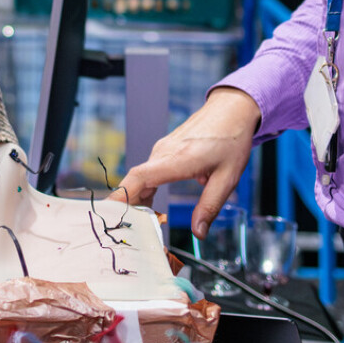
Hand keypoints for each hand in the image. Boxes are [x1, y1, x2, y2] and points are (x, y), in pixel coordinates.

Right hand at [115, 86, 260, 234]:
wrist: (232, 110)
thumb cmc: (232, 140)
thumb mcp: (227, 178)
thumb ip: (210, 206)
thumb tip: (198, 232)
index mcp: (178, 159)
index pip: (141, 177)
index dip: (123, 195)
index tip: (111, 212)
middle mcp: (164, 152)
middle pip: (135, 179)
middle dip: (127, 204)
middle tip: (126, 230)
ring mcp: (162, 148)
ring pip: (140, 175)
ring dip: (136, 197)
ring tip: (139, 222)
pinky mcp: (165, 148)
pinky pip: (148, 170)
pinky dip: (144, 187)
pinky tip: (150, 203)